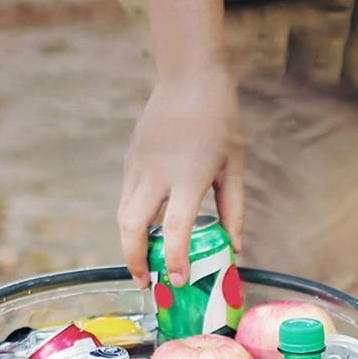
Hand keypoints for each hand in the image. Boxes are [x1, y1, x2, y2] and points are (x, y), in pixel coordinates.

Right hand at [118, 68, 242, 288]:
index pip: (174, 229)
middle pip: (132, 228)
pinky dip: (132, 222)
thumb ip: (233, 210)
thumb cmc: (219, 120)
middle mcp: (156, 175)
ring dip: (129, 244)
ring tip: (143, 263)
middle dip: (134, 260)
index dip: (174, 260)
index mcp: (188, 177)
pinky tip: (145, 232)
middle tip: (144, 282)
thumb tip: (234, 247)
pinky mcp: (131, 161)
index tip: (178, 281)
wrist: (189, 76)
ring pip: (123, 216)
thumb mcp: (233, 166)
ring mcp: (138, 167)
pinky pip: (126, 199)